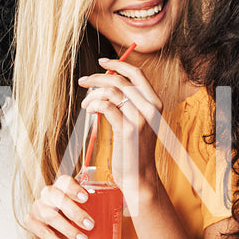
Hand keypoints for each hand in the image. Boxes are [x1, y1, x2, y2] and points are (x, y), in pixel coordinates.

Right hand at [22, 174, 99, 238]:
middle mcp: (47, 194)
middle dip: (75, 212)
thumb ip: (97, 205)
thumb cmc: (73, 218)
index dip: (74, 188)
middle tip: (90, 225)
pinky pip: (43, 232)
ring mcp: (37, 207)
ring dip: (68, 230)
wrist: (56, 234)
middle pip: (57, 198)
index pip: (64, 181)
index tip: (86, 198)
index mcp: (61, 186)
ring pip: (50, 216)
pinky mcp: (30, 222)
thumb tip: (123, 208)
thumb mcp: (84, 209)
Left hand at [80, 58, 163, 209]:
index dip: (118, 64)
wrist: (140, 176)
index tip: (102, 62)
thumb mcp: (138, 123)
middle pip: (121, 80)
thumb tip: (108, 84)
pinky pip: (106, 107)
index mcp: (155, 103)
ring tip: (85, 103)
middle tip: (83, 80)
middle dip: (98, 77)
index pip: (137, 74)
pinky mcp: (127, 130)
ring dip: (93, 94)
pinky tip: (90, 110)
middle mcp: (150, 108)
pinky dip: (94, 104)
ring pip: (111, 92)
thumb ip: (129, 104)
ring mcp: (140, 119)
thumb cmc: (135, 150)